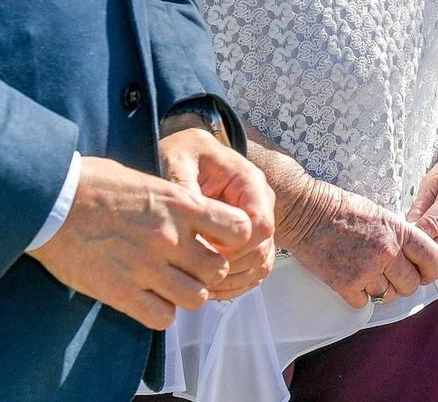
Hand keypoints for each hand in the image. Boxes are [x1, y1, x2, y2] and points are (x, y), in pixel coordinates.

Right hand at [28, 155, 253, 329]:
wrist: (50, 201)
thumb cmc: (94, 183)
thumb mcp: (147, 179)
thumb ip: (175, 201)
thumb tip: (194, 215)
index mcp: (179, 203)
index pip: (238, 227)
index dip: (235, 238)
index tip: (220, 239)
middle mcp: (170, 237)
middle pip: (218, 269)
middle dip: (209, 271)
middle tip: (192, 267)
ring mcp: (146, 267)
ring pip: (196, 298)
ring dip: (188, 294)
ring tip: (171, 285)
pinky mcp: (121, 292)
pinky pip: (162, 318)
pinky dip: (161, 313)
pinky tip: (150, 299)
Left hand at [158, 128, 277, 297]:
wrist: (183, 153)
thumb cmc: (180, 154)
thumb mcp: (175, 161)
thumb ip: (184, 189)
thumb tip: (189, 225)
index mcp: (248, 181)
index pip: (260, 225)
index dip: (233, 246)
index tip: (201, 250)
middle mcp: (259, 202)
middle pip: (262, 249)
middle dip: (229, 267)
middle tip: (193, 272)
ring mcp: (255, 222)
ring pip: (261, 264)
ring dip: (231, 280)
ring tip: (196, 283)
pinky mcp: (248, 238)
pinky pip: (253, 271)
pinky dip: (233, 284)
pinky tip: (206, 284)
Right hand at [279, 177, 437, 308]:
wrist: (306, 213)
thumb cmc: (341, 210)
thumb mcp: (380, 214)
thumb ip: (399, 236)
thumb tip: (413, 257)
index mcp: (397, 230)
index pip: (432, 257)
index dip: (432, 270)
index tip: (426, 274)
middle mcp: (386, 251)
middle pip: (410, 284)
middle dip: (404, 284)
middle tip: (392, 277)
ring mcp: (366, 270)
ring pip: (387, 296)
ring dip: (380, 290)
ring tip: (367, 275)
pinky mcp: (345, 284)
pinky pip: (364, 303)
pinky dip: (360, 296)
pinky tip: (353, 280)